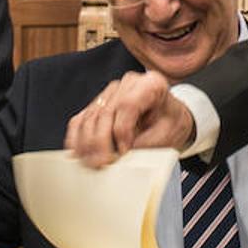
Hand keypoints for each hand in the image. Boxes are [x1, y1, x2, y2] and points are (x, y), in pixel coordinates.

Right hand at [64, 70, 194, 166]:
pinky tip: (78, 153)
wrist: (169, 119)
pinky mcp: (99, 102)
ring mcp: (111, 92)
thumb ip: (145, 144)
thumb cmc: (170, 125)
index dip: (121, 130)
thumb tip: (120, 158)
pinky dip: (77, 137)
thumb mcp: (167, 135)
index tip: (123, 152)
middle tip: (102, 163)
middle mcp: (129, 83)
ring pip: (90, 116)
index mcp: (151, 84)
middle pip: (105, 111)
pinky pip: (81, 118)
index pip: (128, 104)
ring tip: (91, 163)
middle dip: (101, 141)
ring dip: (87, 143)